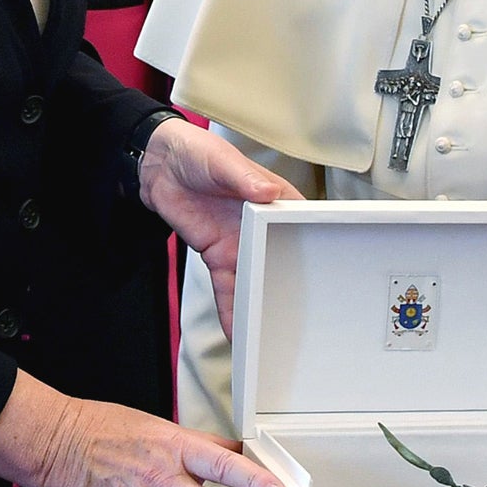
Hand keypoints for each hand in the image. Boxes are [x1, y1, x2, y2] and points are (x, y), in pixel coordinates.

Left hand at [136, 118, 302, 336]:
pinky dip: (232, 309)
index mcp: (273, 200)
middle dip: (292, 287)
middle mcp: (261, 226)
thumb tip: (267, 191)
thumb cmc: (198, 152)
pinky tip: (239, 331)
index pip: (300, 227)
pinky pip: (227, 288)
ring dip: (263, 305)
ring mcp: (240, 244)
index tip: (327, 273)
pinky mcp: (217, 256)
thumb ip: (244, 177)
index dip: (314, 248)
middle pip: (281, 261)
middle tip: (306, 318)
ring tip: (275, 334)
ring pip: (256, 280)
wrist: (159, 166)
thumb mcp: (223, 160)